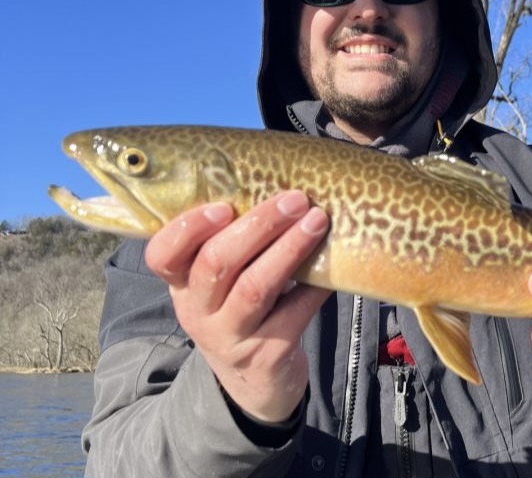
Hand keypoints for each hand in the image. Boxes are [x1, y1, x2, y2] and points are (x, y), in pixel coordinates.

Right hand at [145, 190, 331, 422]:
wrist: (256, 383)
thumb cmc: (242, 312)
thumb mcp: (222, 285)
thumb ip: (232, 244)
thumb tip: (276, 186)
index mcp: (183, 285)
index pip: (162, 255)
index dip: (188, 228)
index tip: (223, 205)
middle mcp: (198, 312)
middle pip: (217, 263)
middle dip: (258, 225)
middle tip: (294, 199)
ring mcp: (232, 337)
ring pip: (255, 287)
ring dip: (289, 247)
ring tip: (317, 220)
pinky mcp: (267, 354)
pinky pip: (294, 311)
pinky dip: (316, 284)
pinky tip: (332, 264)